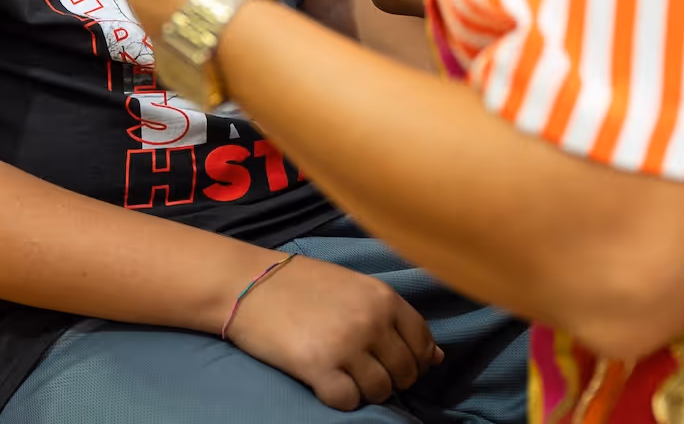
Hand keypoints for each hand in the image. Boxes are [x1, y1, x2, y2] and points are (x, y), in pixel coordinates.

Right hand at [227, 254, 441, 409]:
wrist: (245, 282)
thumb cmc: (298, 282)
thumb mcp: (352, 287)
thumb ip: (393, 317)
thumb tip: (438, 358)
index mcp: (382, 297)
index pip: (422, 342)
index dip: (415, 359)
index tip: (394, 361)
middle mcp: (370, 321)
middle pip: (405, 372)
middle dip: (390, 377)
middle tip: (363, 369)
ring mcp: (346, 345)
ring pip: (380, 390)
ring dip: (365, 389)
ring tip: (342, 373)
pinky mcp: (319, 368)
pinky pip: (349, 401)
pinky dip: (341, 398)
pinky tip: (326, 382)